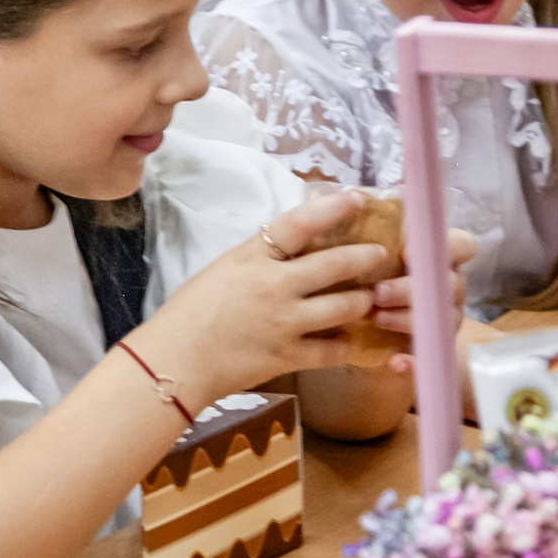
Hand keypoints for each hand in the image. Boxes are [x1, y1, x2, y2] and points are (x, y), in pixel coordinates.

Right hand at [133, 192, 393, 400]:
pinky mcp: (288, 356)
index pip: (299, 224)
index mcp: (252, 257)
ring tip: (367, 299)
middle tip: (380, 254)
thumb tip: (293, 249)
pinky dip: (344, 344)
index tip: (357, 198)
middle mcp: (274, 286)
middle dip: (365, 257)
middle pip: (334, 265)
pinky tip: (347, 339)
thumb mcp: (224, 269)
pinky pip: (332, 350)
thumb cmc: (190, 312)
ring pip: (343, 307)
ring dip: (362, 301)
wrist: (176, 360)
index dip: (332, 208)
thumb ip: (260, 258)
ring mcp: (285, 322)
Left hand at [369, 227, 479, 376]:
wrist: (389, 327)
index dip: (444, 246)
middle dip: (410, 288)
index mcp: (442, 257)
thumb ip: (377, 229)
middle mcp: (451, 287)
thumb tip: (355, 197)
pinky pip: (433, 357)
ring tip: (377, 319)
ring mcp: (447, 318)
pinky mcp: (436, 349)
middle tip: (378, 292)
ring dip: (408, 319)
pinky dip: (413, 359)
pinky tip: (395, 362)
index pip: (463, 244)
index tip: (407, 251)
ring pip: (442, 318)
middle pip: (448, 284)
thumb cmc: (380, 275)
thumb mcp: (380, 249)